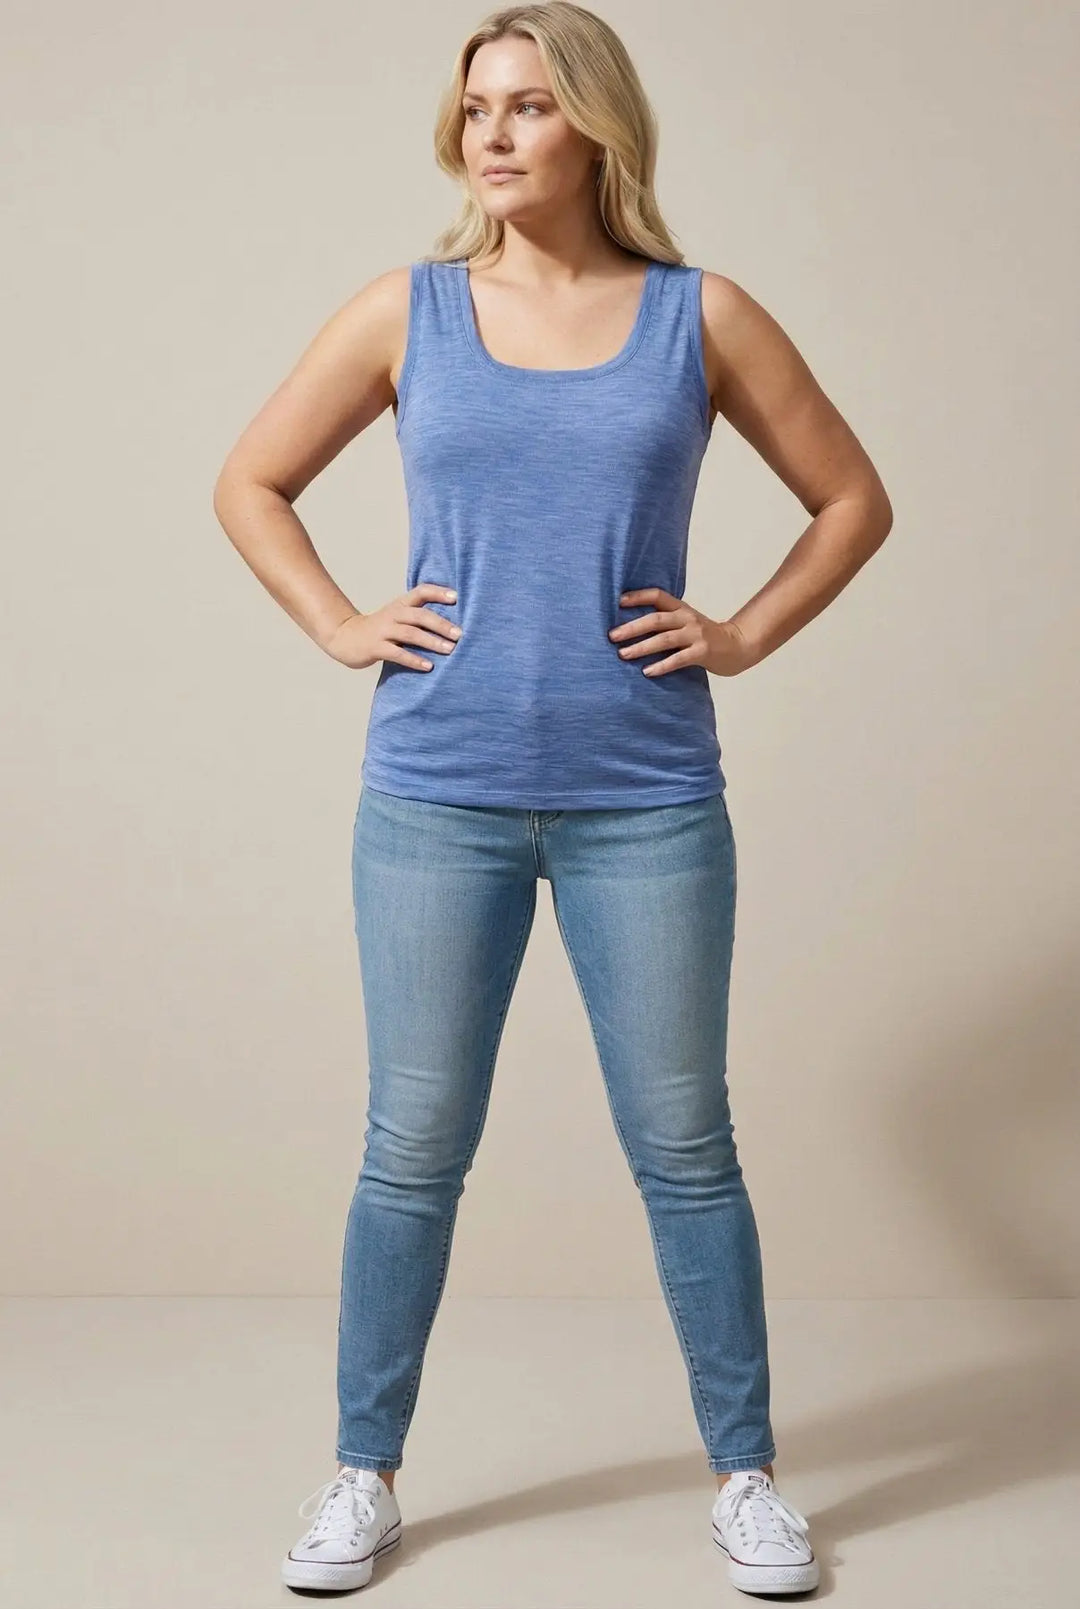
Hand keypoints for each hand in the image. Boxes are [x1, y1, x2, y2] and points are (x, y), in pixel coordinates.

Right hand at [323, 583, 461, 669]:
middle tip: (460, 634)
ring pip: (411, 633)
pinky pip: (397, 653)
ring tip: (450, 649)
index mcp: (400, 605)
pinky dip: (414, 659)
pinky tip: (428, 666)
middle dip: (441, 624)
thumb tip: (451, 624)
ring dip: (432, 641)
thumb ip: (417, 617)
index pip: (421, 592)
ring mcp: (383, 631)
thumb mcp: (396, 617)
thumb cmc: (379, 630)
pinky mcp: (376, 648)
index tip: (456, 597)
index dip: (438, 592)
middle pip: (420, 615)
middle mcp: (393, 615)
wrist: (344, 638)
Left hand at [608, 588, 754, 677]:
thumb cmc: (705, 637)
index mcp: (682, 609)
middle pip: (656, 619)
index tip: (618, 602)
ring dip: (641, 647)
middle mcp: (687, 618)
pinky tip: (647, 672)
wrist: (738, 646)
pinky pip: (678, 659)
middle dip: (632, 627)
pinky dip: (661, 666)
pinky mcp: (702, 652)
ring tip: (623, 654)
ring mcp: (696, 635)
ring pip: (664, 639)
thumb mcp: (686, 623)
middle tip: (612, 636)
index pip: (657, 596)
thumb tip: (631, 628)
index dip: (638, 596)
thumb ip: (666, 622)